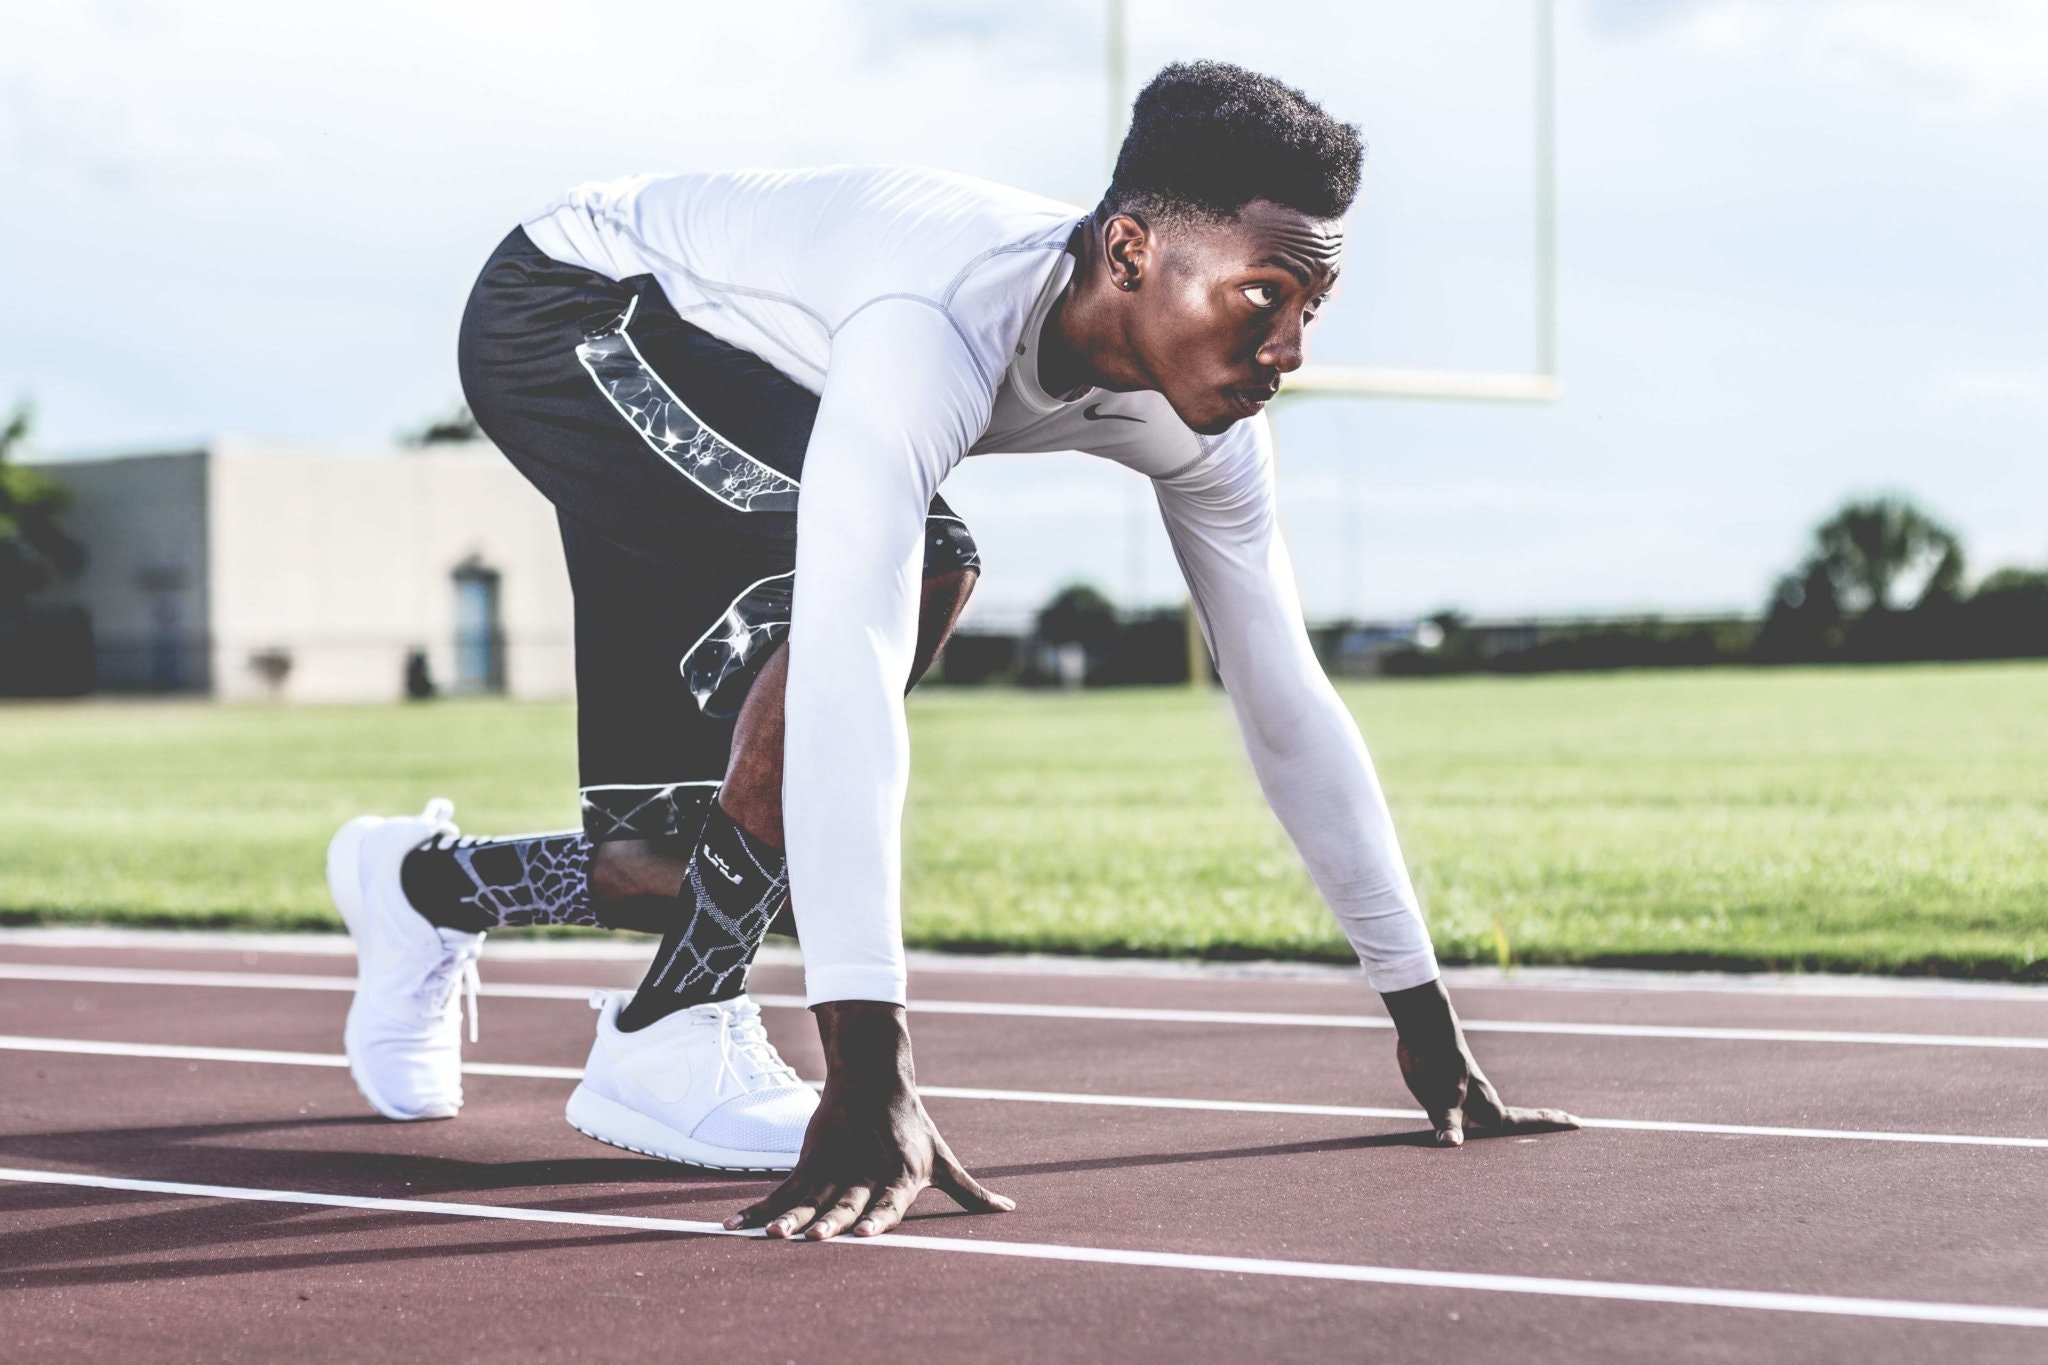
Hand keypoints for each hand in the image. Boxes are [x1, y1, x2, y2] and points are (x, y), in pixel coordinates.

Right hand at [724, 1000, 1013, 1239]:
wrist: (873, 1075)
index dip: (879, 1217)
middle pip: (847, 1201)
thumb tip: (1010, 1209)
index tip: (865, 1234)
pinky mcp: (811, 1161)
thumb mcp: (943, 1159)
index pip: (890, 1200)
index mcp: (901, 1175)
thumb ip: (971, 1192)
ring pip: (810, 1197)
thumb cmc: (913, 1126)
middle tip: (816, 1238)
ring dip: (788, 1218)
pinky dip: (759, 1210)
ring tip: (771, 1236)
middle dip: (831, 1221)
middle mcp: (866, 1172)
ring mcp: (835, 1167)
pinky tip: (736, 1227)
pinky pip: (783, 1191)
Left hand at [1382, 978, 1580, 1146]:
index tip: (1579, 1123)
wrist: (1424, 1031)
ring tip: (1525, 1134)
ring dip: (1511, 1125)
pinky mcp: (1452, 1092)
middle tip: (1568, 1123)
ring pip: (1494, 1117)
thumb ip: (1447, 1123)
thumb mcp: (1442, 1098)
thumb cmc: (1437, 1064)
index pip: (1528, 1121)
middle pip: (1518, 1120)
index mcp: (1490, 1109)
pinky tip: (1473, 1126)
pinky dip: (1478, 1123)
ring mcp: (1470, 1096)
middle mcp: (1484, 1103)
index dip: (1552, 1122)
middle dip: (1541, 1124)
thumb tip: (1451, 1144)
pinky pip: (1472, 1113)